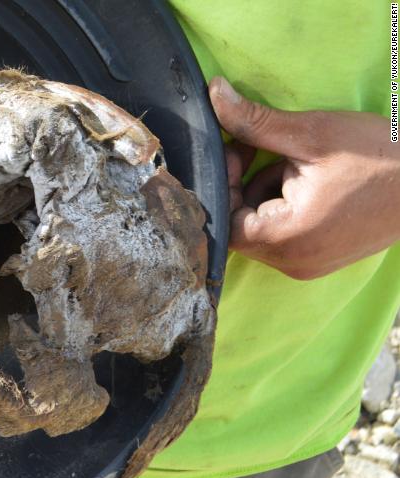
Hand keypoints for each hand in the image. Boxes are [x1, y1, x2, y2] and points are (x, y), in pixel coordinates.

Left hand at [209, 76, 399, 279]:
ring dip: (266, 193)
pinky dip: (285, 206)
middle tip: (263, 150)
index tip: (239, 149)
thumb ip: (255, 122)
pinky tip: (311, 181)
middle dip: (245, 185)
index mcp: (287, 238)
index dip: (224, 182)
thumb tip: (213, 95)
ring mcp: (308, 265)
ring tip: (298, 165)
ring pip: (261, 228)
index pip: (222, 220)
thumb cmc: (380, 156)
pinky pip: (284, 235)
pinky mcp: (321, 260)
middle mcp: (293, 262)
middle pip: (239, 225)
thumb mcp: (312, 133)